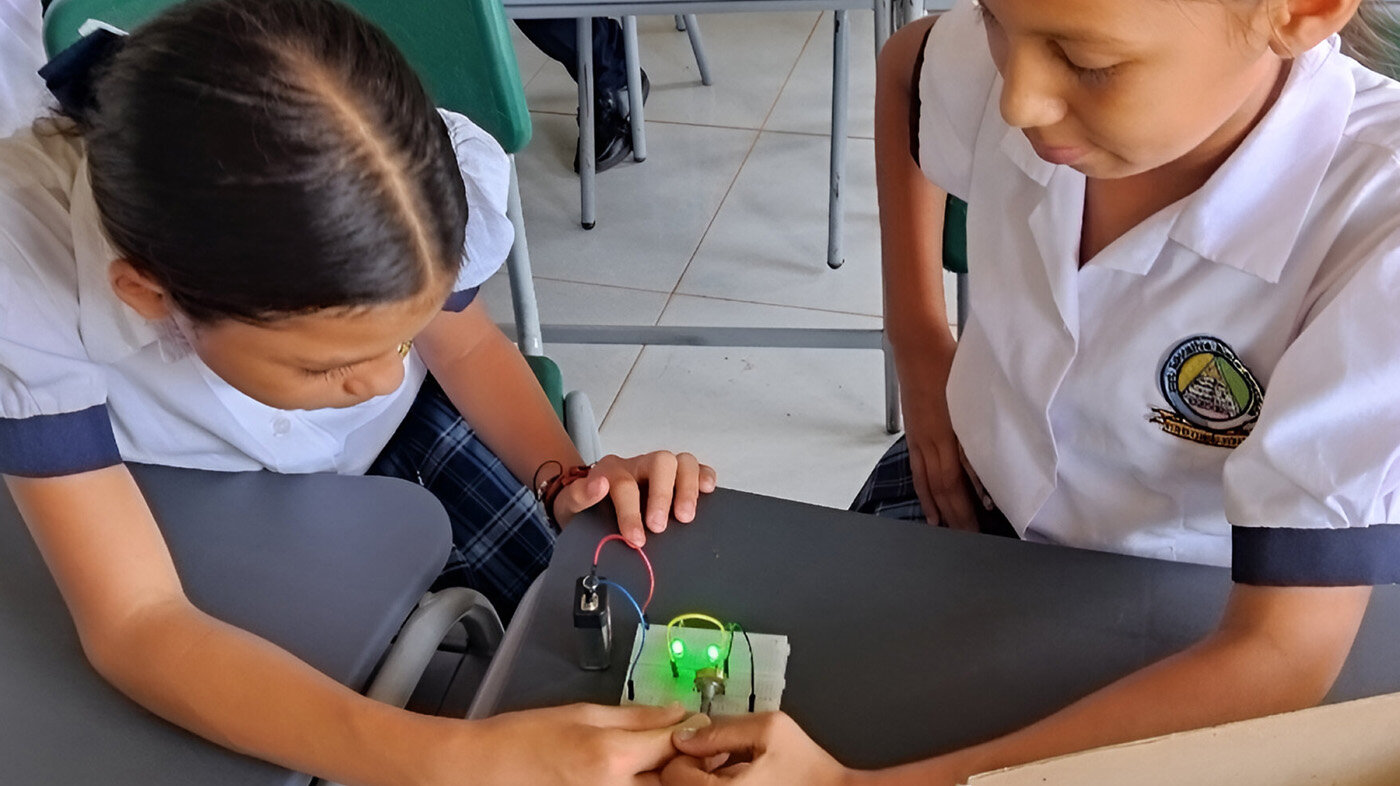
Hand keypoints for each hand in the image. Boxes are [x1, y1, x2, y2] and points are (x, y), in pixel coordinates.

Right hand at [449, 703, 709, 785]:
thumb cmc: (521, 740)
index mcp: (611, 757)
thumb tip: (677, 713)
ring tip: (657, 764)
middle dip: (688, 762)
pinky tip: (636, 777)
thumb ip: (635, 717)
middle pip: (678, 778)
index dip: (693, 730)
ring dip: (668, 778)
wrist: (481, 773)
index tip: (694, 724)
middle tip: (687, 749)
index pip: (677, 742)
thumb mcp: (582, 713)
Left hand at [554, 452, 717, 544]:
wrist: (589, 509)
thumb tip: (598, 486)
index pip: (625, 483)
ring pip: (683, 461)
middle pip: (661, 462)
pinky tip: (708, 492)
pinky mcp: (678, 479)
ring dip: (687, 488)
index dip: (630, 511)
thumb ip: (578, 496)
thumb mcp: (570, 505)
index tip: (635, 538)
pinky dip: (705, 477)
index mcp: (612, 469)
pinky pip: (698, 469)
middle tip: (659, 527)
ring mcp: (661, 470)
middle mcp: (639, 465)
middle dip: (662, 495)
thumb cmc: (584, 510)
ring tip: (686, 517)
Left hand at [661, 712, 854, 785]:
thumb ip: (723, 729)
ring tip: (735, 769)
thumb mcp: (769, 731)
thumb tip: (685, 734)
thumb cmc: (808, 767)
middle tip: (721, 756)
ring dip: (704, 778)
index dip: (689, 752)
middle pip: (677, 785)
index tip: (713, 746)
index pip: (672, 773)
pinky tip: (743, 780)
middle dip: (693, 766)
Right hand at [896, 332, 988, 530]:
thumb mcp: (975, 388)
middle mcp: (934, 438)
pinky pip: (918, 473)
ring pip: (931, 484)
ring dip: (942, 511)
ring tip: (951, 532)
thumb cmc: (948, 362)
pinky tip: (932, 511)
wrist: (916, 347)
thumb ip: (987, 418)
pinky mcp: (914, 436)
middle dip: (958, 515)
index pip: (964, 472)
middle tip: (971, 538)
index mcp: (951, 427)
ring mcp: (921, 439)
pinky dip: (925, 495)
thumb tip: (1000, 446)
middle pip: (946, 486)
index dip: (975, 498)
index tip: (991, 517)